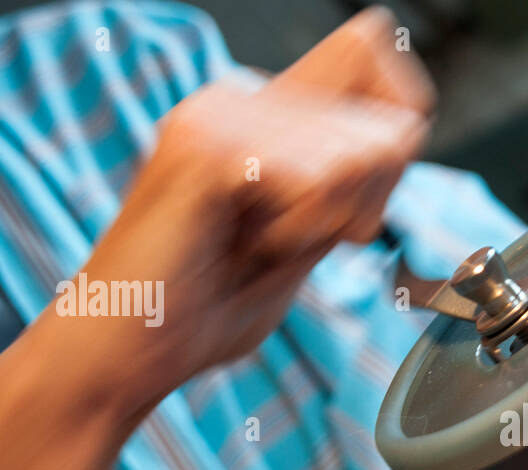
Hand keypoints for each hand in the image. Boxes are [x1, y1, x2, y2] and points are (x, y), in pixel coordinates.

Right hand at [23, 6, 433, 420]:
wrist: (124, 355)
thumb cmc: (202, 310)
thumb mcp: (301, 243)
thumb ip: (345, 189)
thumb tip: (403, 134)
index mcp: (260, 116)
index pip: (372, 55)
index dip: (393, 137)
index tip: (348, 207)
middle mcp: (240, 98)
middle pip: (386, 129)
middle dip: (363, 207)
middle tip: (287, 244)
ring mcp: (220, 114)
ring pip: (357, 157)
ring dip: (324, 226)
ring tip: (258, 247)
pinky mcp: (208, 146)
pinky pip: (318, 181)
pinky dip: (299, 234)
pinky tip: (247, 249)